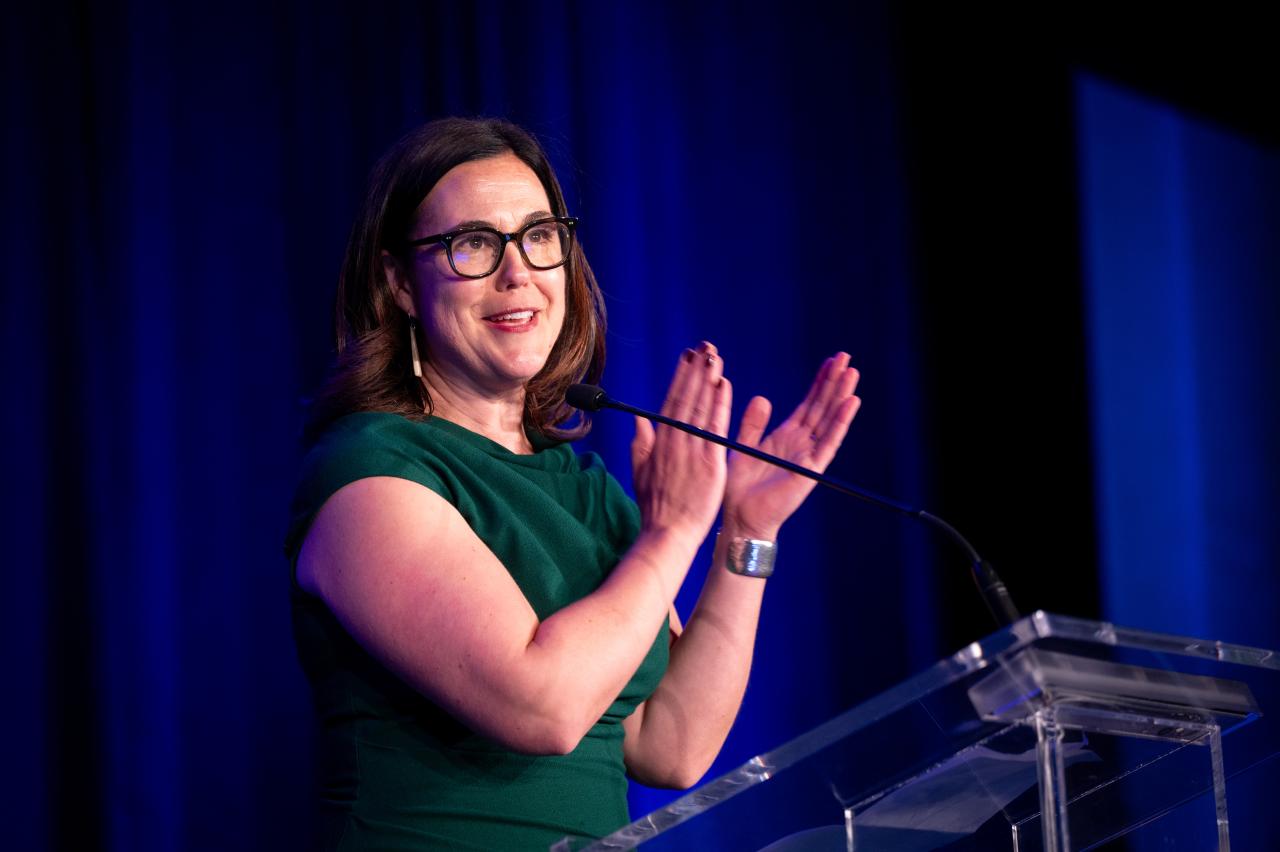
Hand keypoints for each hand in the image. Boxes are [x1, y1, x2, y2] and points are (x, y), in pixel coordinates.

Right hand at [632, 342, 731, 543]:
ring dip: (708, 379)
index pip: (671, 401)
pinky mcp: (709, 462)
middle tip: (704, 347)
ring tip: (714, 356)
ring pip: (700, 407)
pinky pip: (716, 427)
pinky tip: (724, 385)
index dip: (681, 377)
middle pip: (686, 398)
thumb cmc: (656, 506)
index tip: (688, 357)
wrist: (668, 533)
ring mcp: (692, 450)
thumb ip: (641, 443)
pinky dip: (720, 405)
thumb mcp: (640, 471)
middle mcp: (675, 441)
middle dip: (695, 370)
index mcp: (659, 442)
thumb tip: (639, 419)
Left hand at [722, 352, 860, 539]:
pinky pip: (828, 443)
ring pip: (829, 420)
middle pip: (822, 407)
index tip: (830, 361)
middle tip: (846, 357)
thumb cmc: (739, 488)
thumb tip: (763, 398)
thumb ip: (752, 424)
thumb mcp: (742, 445)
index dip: (820, 383)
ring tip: (852, 373)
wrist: (739, 517)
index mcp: (786, 437)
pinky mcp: (810, 470)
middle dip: (834, 382)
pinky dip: (840, 422)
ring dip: (841, 396)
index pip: (809, 404)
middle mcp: (801, 444)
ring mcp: (808, 457)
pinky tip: (850, 403)